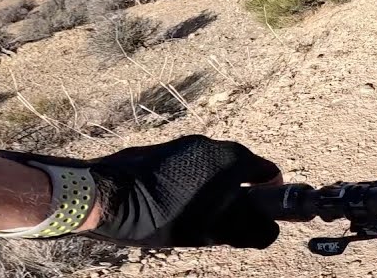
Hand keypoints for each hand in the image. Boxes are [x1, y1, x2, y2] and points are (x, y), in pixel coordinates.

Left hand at [87, 135, 281, 247]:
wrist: (106, 195)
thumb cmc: (161, 214)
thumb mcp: (210, 232)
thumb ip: (248, 230)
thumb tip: (270, 232)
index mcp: (233, 159)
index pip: (267, 173)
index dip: (269, 196)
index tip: (260, 214)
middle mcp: (214, 145)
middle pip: (240, 170)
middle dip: (237, 195)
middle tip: (225, 221)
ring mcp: (187, 145)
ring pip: (213, 170)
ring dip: (211, 190)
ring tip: (193, 215)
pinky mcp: (164, 150)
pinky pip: (189, 168)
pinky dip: (189, 184)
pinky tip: (170, 204)